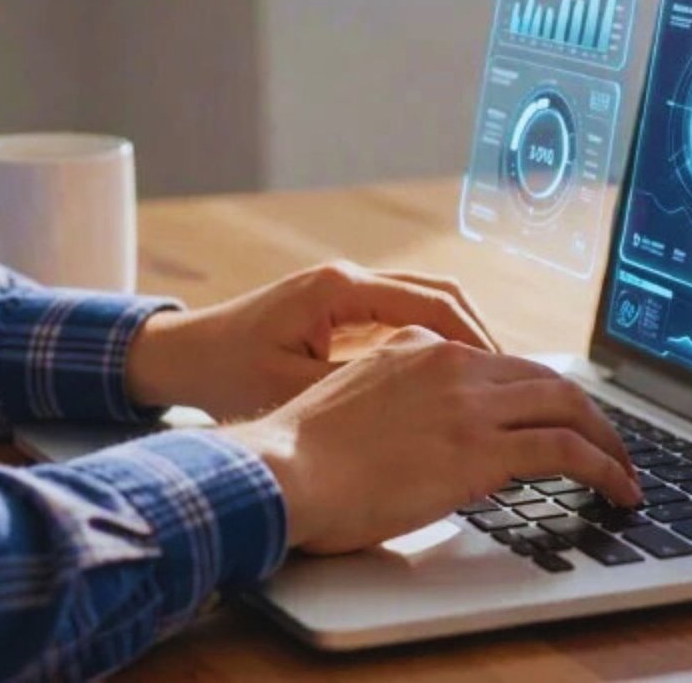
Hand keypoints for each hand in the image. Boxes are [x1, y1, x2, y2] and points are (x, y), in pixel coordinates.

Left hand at [124, 261, 497, 418]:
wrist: (180, 357)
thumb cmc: (225, 376)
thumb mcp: (292, 391)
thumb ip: (357, 392)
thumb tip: (424, 410)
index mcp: (340, 290)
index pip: (432, 302)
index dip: (475, 341)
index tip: (503, 377)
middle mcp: (349, 281)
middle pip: (440, 295)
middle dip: (480, 338)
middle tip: (511, 384)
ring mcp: (347, 293)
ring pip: (426, 304)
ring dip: (460, 341)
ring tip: (491, 387)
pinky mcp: (342, 310)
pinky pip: (404, 319)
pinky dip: (434, 345)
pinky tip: (449, 386)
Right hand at [218, 327, 641, 553]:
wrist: (280, 470)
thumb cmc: (298, 457)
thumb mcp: (351, 405)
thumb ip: (395, 405)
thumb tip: (422, 438)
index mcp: (417, 348)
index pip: (500, 363)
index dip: (538, 394)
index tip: (556, 418)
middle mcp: (451, 363)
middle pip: (545, 377)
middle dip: (587, 412)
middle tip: (610, 443)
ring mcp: (469, 403)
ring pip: (568, 406)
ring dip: (608, 441)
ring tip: (626, 473)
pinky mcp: (482, 448)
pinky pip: (567, 450)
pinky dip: (605, 467)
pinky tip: (618, 490)